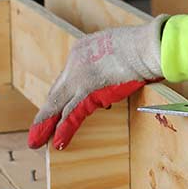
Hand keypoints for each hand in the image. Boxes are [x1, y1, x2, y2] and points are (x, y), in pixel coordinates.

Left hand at [28, 19, 165, 150]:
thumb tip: (115, 78)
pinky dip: (65, 129)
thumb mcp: (121, 53)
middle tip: (36, 130)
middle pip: (56, 93)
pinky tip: (58, 143)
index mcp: (83, 49)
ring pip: (58, 105)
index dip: (61, 97)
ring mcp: (80, 75)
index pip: (67, 78)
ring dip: (47, 126)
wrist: (151, 45)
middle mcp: (75, 61)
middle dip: (46, 114)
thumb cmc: (147, 48)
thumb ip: (112, 66)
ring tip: (37, 142)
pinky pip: (72, 113)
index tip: (56, 110)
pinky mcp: (88, 89)